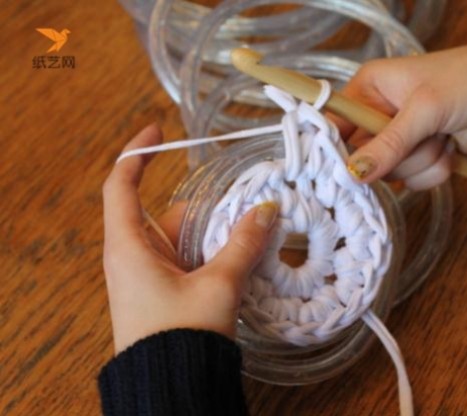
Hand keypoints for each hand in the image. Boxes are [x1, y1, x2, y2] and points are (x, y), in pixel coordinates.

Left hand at [102, 124, 277, 353]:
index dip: (137, 153)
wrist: (169, 387)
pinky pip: (190, 258)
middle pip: (170, 212)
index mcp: (129, 246)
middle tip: (246, 202)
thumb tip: (266, 210)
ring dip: (217, 233)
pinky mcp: (165, 291)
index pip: (121, 185)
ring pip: (185, 237)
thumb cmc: (179, 337)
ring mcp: (150, 274)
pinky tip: (243, 257)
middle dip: (207, 206)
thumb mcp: (218, 286)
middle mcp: (135, 256)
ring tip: (254, 231)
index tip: (158, 130)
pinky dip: (214, 253)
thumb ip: (243, 244)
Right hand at [341, 44, 466, 188]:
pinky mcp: (419, 155)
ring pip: (392, 172)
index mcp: (369, 88)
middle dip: (400, 155)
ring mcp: (400, 137)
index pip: (336, 124)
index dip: (338, 150)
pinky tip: (451, 148)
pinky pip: (413, 179)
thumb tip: (352, 173)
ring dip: (423, 161)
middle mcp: (379, 113)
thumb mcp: (425, 110)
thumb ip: (388, 144)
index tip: (346, 171)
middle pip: (365, 156)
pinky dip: (435, 170)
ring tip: (444, 136)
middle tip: (426, 135)